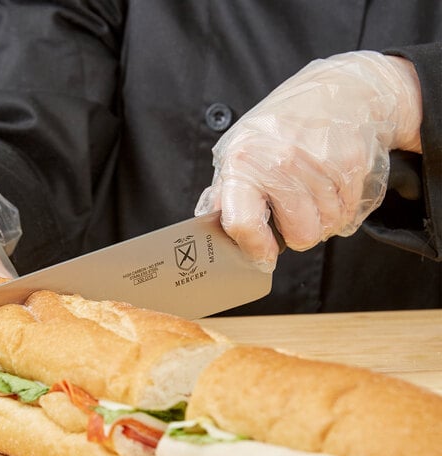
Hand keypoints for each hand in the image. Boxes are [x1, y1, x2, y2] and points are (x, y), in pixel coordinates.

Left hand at [196, 51, 422, 271]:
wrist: (341, 89)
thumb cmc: (282, 125)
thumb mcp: (241, 149)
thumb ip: (225, 191)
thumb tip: (211, 228)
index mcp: (244, 162)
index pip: (243, 223)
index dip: (255, 249)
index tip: (263, 257)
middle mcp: (280, 163)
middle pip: (301, 236)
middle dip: (298, 232)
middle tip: (294, 210)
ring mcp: (319, 164)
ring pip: (327, 227)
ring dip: (322, 219)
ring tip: (313, 191)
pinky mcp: (352, 164)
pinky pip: (348, 213)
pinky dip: (342, 208)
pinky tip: (331, 185)